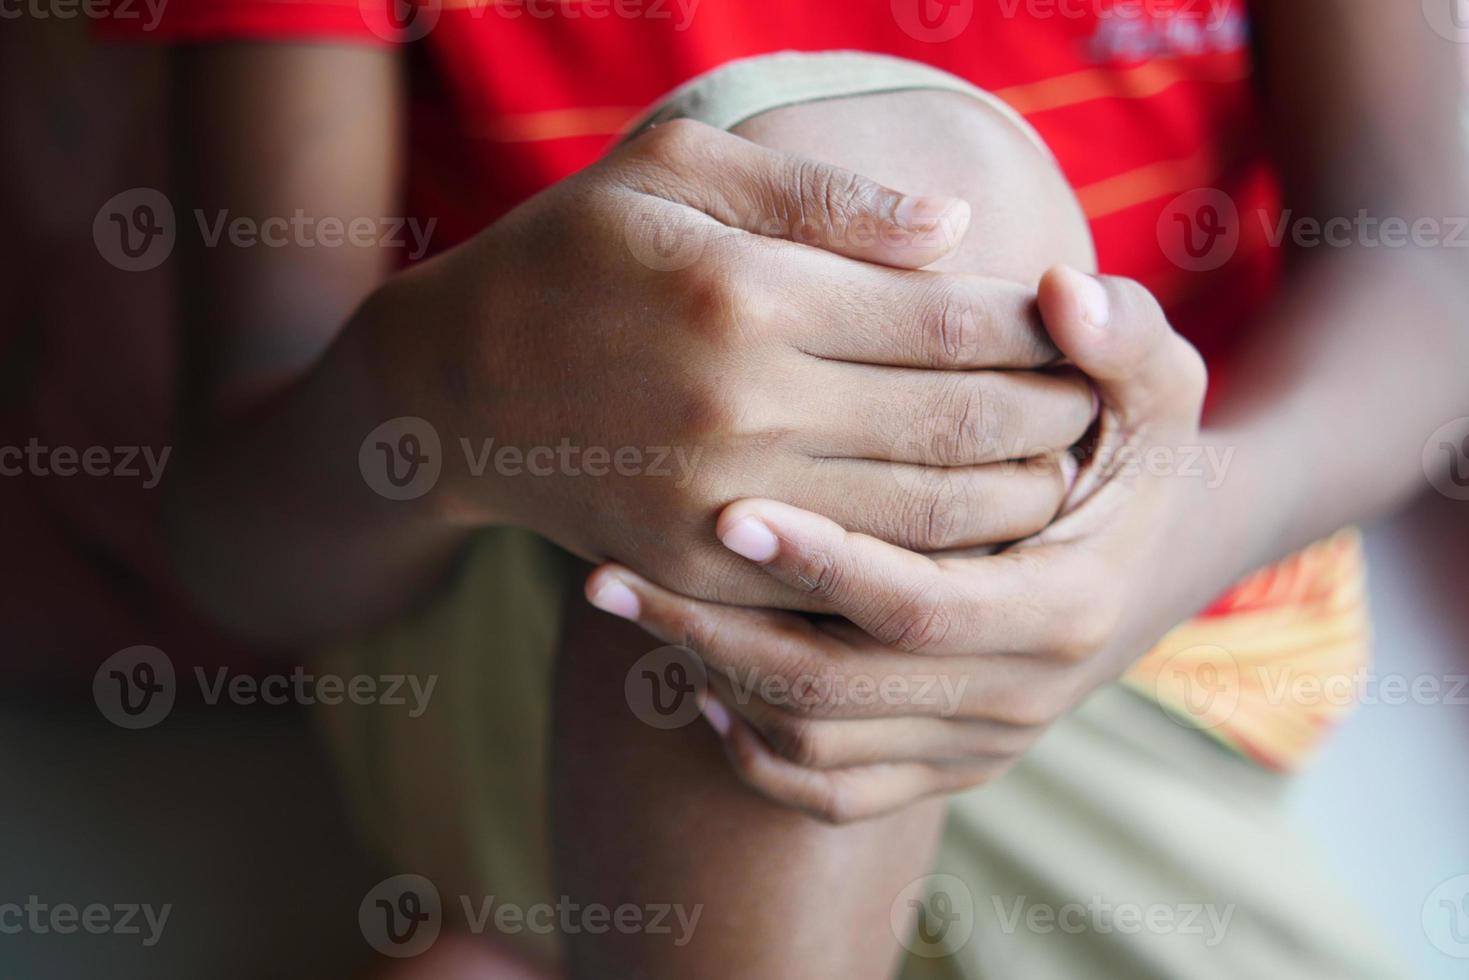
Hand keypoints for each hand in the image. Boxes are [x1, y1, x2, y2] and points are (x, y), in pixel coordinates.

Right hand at [372, 120, 1095, 607]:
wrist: (457, 392)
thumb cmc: (573, 256)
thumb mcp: (676, 171)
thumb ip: (823, 194)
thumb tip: (957, 232)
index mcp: (750, 295)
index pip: (951, 320)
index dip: (1040, 329)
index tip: (1082, 327)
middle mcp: (743, 408)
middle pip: (958, 427)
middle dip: (1051, 419)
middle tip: (1092, 408)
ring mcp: (722, 505)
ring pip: (923, 521)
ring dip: (1011, 501)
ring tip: (1050, 472)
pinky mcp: (703, 573)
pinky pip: (848, 583)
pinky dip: (926, 565)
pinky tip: (962, 538)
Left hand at [587, 267, 1214, 821]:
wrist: (1153, 556)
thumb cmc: (1130, 448)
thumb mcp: (1152, 385)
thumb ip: (1118, 331)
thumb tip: (1057, 292)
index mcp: (1068, 605)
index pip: (921, 604)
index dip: (822, 563)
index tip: (727, 510)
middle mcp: (1022, 694)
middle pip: (840, 695)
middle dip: (717, 633)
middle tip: (608, 573)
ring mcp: (980, 744)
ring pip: (816, 748)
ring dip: (712, 682)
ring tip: (626, 605)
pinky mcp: (945, 767)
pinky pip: (831, 791)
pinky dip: (753, 752)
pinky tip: (688, 682)